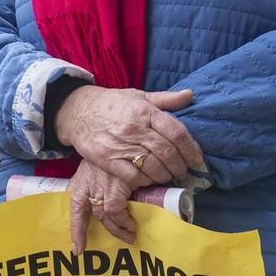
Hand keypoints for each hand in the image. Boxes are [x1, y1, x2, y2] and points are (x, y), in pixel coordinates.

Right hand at [52, 86, 203, 187]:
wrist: (77, 111)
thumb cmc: (112, 104)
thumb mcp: (139, 96)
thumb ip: (166, 99)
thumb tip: (190, 95)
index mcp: (146, 111)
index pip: (177, 132)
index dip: (191, 149)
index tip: (197, 159)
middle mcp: (135, 128)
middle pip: (167, 152)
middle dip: (180, 166)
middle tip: (183, 171)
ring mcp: (121, 145)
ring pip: (152, 166)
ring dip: (165, 175)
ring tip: (169, 176)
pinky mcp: (108, 160)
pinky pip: (133, 176)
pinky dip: (146, 181)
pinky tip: (149, 180)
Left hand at [68, 161, 133, 253]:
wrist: (120, 136)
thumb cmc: (108, 156)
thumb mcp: (94, 169)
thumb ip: (91, 186)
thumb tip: (98, 203)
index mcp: (82, 184)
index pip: (76, 209)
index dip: (77, 231)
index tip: (77, 250)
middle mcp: (89, 186)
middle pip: (96, 214)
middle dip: (110, 229)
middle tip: (125, 238)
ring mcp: (102, 186)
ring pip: (107, 214)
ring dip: (119, 227)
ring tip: (131, 233)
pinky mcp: (117, 184)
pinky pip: (118, 210)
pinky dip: (125, 220)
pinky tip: (133, 222)